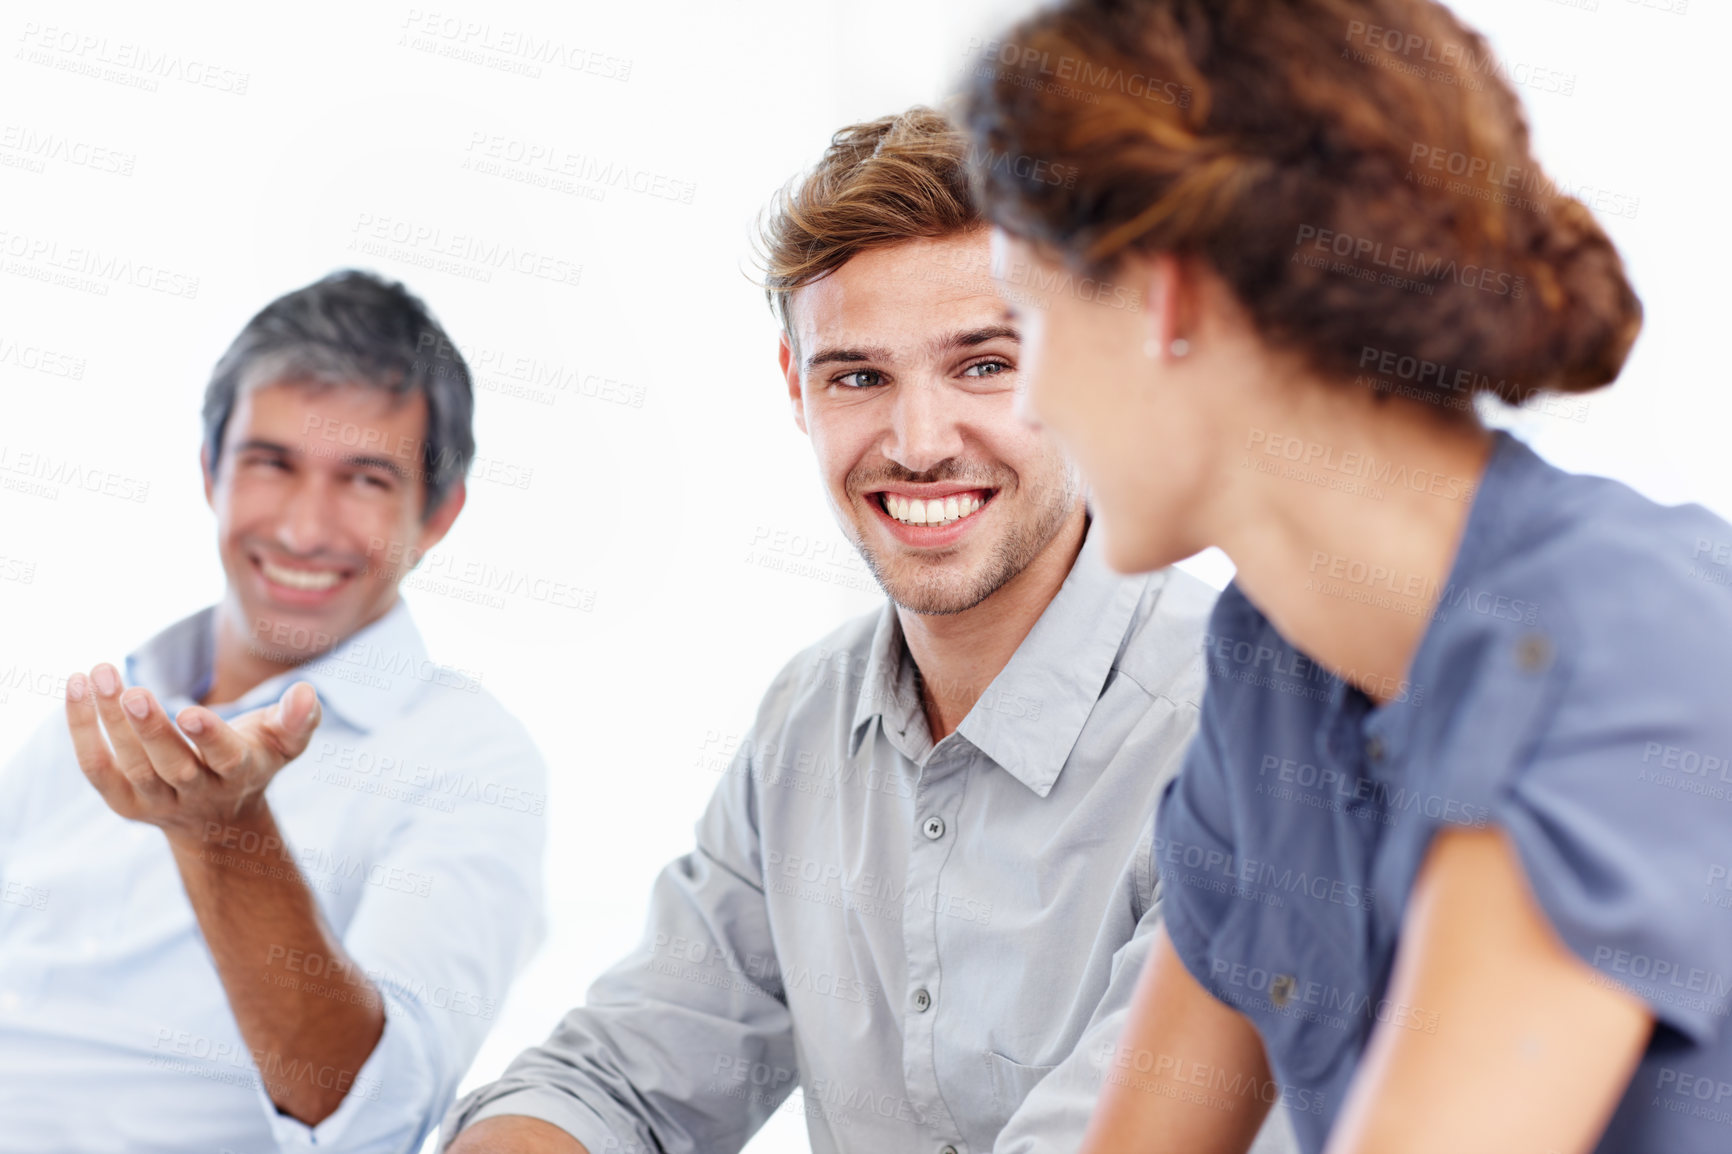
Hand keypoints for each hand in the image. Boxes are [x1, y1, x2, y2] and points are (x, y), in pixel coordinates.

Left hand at [66, 663, 321, 842]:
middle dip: (150, 730)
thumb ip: (298, 718)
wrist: (217, 818)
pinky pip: (97, 767)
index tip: (190, 711)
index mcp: (240, 775)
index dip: (208, 738)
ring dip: (110, 721)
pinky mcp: (124, 802)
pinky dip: (83, 730)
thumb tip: (305, 693)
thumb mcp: (284, 741)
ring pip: (131, 765)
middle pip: (171, 766)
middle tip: (131, 691)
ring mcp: (157, 801)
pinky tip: (76, 688)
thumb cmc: (253, 759)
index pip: (225, 759)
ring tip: (100, 673)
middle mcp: (198, 793)